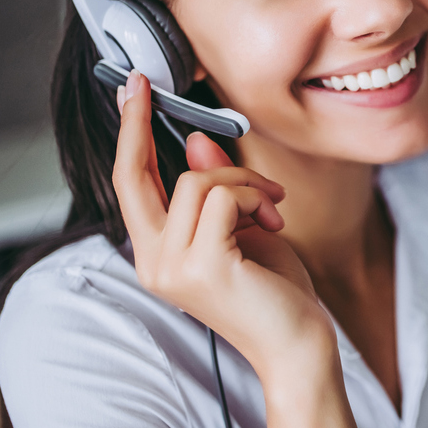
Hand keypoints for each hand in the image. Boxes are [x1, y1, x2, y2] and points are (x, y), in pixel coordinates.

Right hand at [112, 70, 331, 371]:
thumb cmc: (274, 289)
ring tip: (272, 208)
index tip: (131, 91)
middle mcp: (153, 263)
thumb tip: (195, 142)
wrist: (299, 342)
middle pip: (134, 176)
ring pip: (198, 180)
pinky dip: (256, 196)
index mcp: (158, 254)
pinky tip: (273, 223)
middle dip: (139, 124)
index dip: (128, 136)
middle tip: (145, 85)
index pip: (130, 187)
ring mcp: (172, 268)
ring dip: (246, 181)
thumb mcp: (243, 227)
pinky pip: (225, 196)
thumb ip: (215, 190)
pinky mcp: (202, 267)